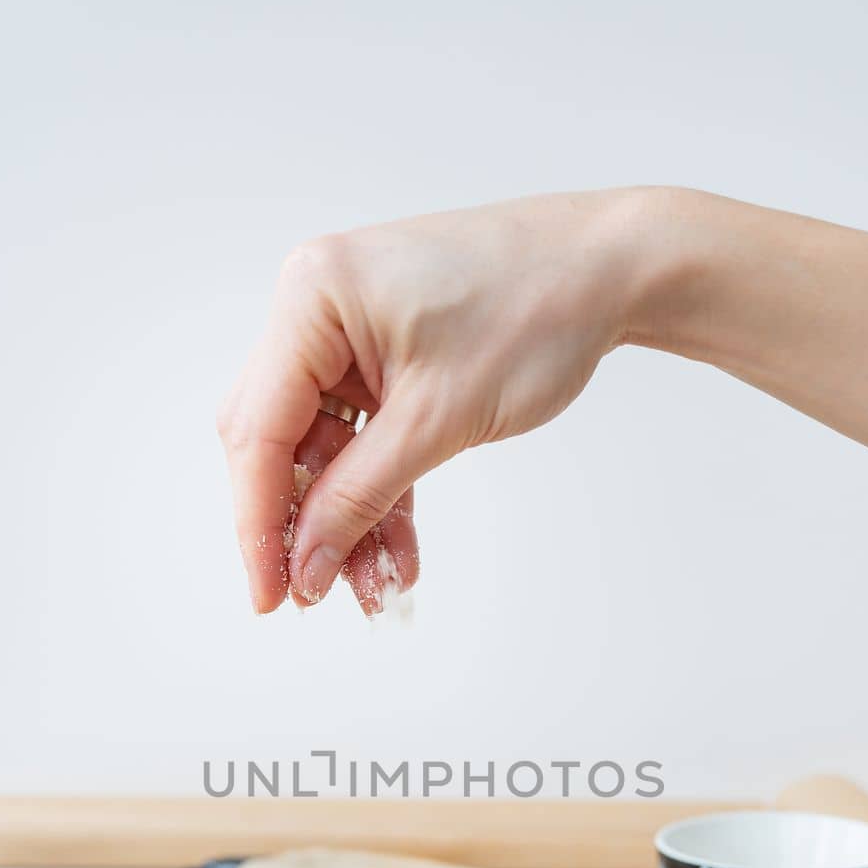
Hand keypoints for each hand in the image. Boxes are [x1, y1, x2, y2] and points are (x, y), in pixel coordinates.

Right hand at [217, 191, 646, 612]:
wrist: (609, 270)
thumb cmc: (534, 310)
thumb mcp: (437, 420)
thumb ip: (359, 497)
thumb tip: (305, 566)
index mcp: (313, 300)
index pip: (260, 431)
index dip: (258, 523)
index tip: (268, 597)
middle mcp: (317, 309)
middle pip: (280, 441)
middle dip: (304, 524)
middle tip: (315, 596)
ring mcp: (351, 334)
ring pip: (325, 451)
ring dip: (347, 520)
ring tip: (379, 586)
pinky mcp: (385, 358)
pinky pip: (363, 439)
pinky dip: (379, 493)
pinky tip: (396, 552)